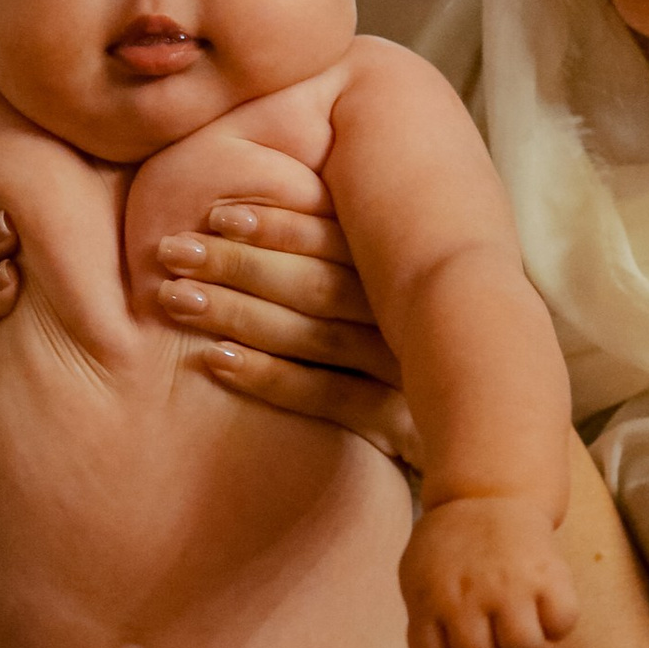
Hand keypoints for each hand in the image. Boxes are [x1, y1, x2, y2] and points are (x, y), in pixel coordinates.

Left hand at [150, 206, 419, 470]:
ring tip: (175, 299)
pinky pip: (332, 398)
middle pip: (319, 284)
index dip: (278, 224)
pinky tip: (215, 360)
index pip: (342, 238)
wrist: (476, 448)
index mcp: (411, 272)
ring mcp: (411, 373)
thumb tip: (272, 200)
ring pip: (318, 336)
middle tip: (173, 252)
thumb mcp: (387, 295)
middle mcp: (416, 317)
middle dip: (240, 263)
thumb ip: (344, 252)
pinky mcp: (403, 425)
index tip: (215, 215)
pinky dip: (272, 377)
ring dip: (240, 313)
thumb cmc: (402, 354)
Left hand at [402, 495, 579, 647]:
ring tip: (518, 617)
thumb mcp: (416, 573)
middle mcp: (467, 595)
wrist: (488, 492)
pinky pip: (562, 624)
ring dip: (522, 640)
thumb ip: (422, 616)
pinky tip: (544, 606)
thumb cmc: (453, 543)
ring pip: (523, 647)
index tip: (455, 636)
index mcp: (429, 597)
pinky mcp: (548, 575)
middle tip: (491, 622)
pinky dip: (557, 623)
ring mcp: (510, 586)